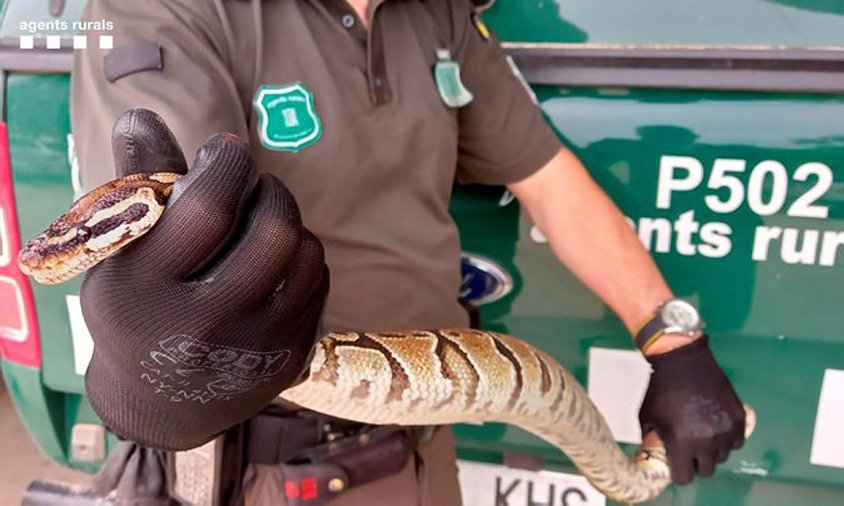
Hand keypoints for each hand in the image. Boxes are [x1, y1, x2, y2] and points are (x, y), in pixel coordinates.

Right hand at [82, 109, 328, 449]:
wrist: (162, 404)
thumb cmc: (136, 310)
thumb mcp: (121, 255)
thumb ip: (138, 186)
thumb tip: (144, 115)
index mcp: (146, 293)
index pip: (208, 209)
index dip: (228, 164)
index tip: (227, 149)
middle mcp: (204, 326)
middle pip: (272, 230)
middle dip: (271, 190)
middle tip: (254, 186)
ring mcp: (254, 348)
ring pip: (304, 252)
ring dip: (289, 221)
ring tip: (262, 222)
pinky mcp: (290, 357)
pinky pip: (319, 281)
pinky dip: (303, 256)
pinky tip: (276, 261)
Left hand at [638, 335, 745, 483]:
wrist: (682, 360)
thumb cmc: (660, 388)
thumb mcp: (647, 418)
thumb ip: (652, 441)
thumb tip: (652, 456)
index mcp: (681, 443)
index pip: (685, 477)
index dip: (680, 472)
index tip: (678, 464)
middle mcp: (706, 441)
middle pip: (706, 470)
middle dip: (697, 463)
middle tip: (690, 450)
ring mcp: (725, 430)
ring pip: (722, 456)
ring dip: (712, 450)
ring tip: (702, 434)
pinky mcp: (738, 418)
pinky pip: (736, 441)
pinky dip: (727, 438)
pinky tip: (715, 426)